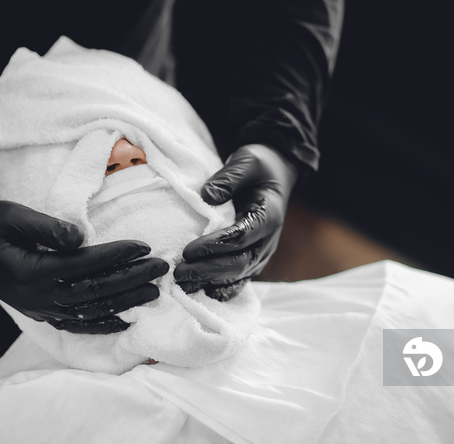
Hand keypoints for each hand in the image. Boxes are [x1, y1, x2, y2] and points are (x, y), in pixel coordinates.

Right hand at [0, 201, 168, 333]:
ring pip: (91, 311)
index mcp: (32, 273)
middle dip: (132, 279)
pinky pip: (77, 324)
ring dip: (126, 302)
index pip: (85, 265)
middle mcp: (38, 297)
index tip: (143, 246)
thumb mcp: (12, 215)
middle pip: (95, 291)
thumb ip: (46, 226)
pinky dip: (104, 323)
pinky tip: (126, 319)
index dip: (117, 256)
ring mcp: (40, 308)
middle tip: (162, 268)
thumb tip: (81, 236)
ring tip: (154, 291)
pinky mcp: (41, 312)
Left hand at [174, 144, 297, 299]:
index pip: (241, 236)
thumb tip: (206, 196)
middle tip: (179, 273)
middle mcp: (267, 241)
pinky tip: (196, 292)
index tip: (188, 250)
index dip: (215, 246)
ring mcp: (260, 254)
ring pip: (237, 277)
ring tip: (181, 286)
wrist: (274, 177)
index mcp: (268, 216)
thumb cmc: (258, 168)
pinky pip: (237, 281)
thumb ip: (229, 178)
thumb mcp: (247, 162)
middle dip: (208, 271)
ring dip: (209, 283)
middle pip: (239, 264)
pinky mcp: (252, 261)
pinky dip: (218, 289)